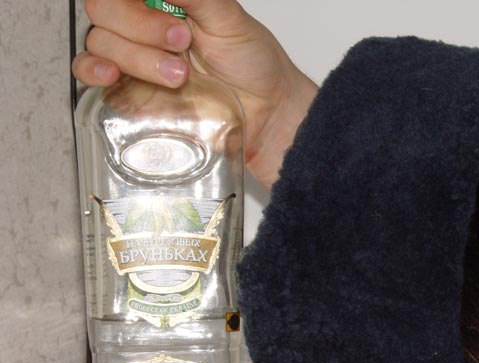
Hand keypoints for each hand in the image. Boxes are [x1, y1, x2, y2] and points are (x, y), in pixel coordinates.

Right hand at [72, 0, 316, 186]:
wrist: (267, 113)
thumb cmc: (254, 64)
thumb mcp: (229, 17)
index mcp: (165, 1)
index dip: (134, 3)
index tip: (171, 14)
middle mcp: (145, 26)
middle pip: (104, 10)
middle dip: (141, 26)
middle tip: (182, 41)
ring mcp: (135, 58)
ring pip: (101, 42)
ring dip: (137, 57)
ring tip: (180, 75)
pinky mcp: (130, 91)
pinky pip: (89, 73)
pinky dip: (92, 70)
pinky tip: (111, 74)